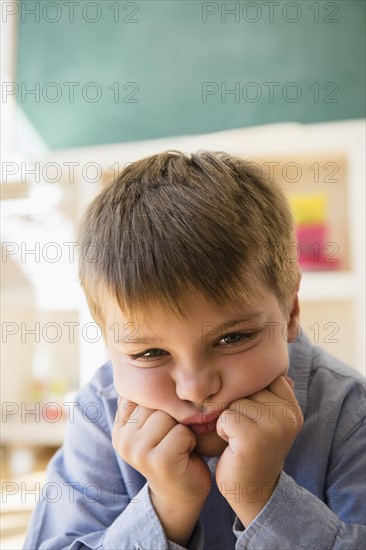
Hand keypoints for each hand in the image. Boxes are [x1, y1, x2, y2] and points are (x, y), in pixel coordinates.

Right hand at [112, 398, 210, 544]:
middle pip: (157, 402)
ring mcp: (137, 451)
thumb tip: (140, 366)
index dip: (161, 404)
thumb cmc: (172, 451)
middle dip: (173, 415)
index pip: (143, 393)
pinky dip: (190, 440)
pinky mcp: (158, 461)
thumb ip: (144, 403)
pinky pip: (181, 433)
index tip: (165, 423)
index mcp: (120, 426)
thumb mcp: (153, 423)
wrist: (181, 494)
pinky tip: (185, 454)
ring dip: (182, 427)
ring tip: (179, 444)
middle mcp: (122, 438)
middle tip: (173, 436)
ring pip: (169, 415)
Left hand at [215, 376, 302, 526]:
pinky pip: (226, 416)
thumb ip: (273, 397)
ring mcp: (273, 427)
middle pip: (247, 388)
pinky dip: (221, 430)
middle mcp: (288, 416)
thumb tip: (284, 373)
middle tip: (245, 432)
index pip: (264, 377)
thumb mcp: (269, 421)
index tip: (253, 419)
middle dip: (238, 407)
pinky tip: (232, 446)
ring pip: (235, 401)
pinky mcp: (254, 439)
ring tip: (239, 439)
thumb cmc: (253, 451)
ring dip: (229, 419)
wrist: (252, 493)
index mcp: (292, 408)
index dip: (249, 394)